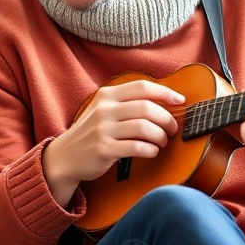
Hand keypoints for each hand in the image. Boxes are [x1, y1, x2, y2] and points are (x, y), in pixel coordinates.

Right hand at [43, 78, 183, 206]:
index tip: (180, 100)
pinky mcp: (104, 149)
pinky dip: (151, 150)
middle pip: (146, 108)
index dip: (164, 92)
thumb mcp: (103, 110)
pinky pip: (137, 147)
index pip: (141, 87)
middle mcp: (104, 110)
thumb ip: (126, 103)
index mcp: (106, 96)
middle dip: (167, 119)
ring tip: (162, 141)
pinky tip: (151, 151)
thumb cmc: (91, 133)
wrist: (64, 156)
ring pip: (144, 127)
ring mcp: (102, 129)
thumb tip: (164, 102)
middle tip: (172, 128)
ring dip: (160, 136)